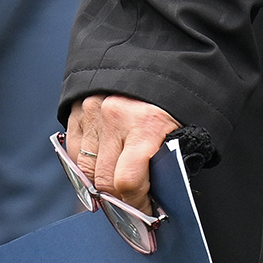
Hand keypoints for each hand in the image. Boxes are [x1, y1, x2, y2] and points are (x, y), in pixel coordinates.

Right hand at [65, 94, 181, 213]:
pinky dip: (87, 163)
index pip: (128, 181)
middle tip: (133, 204)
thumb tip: (158, 194)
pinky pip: (76, 152)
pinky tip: (105, 162)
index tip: (145, 212)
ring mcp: (92, 112)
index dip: (136, 204)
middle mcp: (115, 117)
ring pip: (86, 169)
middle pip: (104, 180)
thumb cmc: (177, 91)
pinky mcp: (78, 109)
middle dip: (120, 199)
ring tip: (119, 185)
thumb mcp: (186, 122)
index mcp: (147, 122)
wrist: (157, 49)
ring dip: (100, 183)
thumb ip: (170, 157)